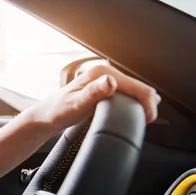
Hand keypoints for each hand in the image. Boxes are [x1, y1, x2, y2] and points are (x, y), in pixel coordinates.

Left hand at [30, 64, 160, 134]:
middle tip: (146, 121)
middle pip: (138, 87)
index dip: (147, 103)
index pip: (136, 85)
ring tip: (142, 119)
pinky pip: (127, 94)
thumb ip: (93, 93)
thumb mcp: (76, 104)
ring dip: (142, 103)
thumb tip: (110, 82)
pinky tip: (134, 113)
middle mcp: (104, 73)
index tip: (148, 119)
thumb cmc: (59, 111)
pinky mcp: (106, 88)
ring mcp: (105, 80)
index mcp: (101, 73)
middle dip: (147, 103)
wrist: (48, 115)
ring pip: (135, 90)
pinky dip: (135, 103)